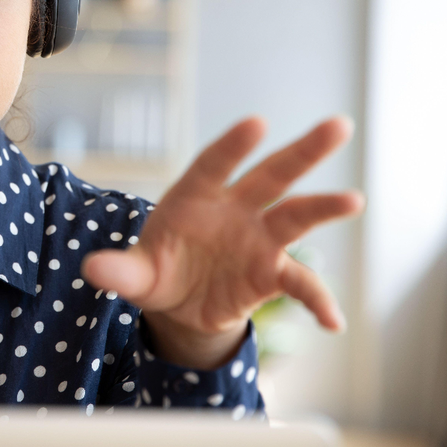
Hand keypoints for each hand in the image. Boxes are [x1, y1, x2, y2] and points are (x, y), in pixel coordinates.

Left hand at [80, 116, 362, 368]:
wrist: (179, 304)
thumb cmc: (156, 271)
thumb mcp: (134, 275)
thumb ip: (119, 271)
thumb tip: (92, 270)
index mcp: (195, 197)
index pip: (215, 165)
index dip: (233, 145)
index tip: (256, 123)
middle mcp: (235, 210)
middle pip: (272, 175)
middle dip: (303, 151)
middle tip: (339, 126)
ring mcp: (258, 239)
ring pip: (296, 217)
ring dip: (324, 207)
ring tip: (354, 200)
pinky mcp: (271, 272)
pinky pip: (300, 284)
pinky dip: (317, 301)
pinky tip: (333, 322)